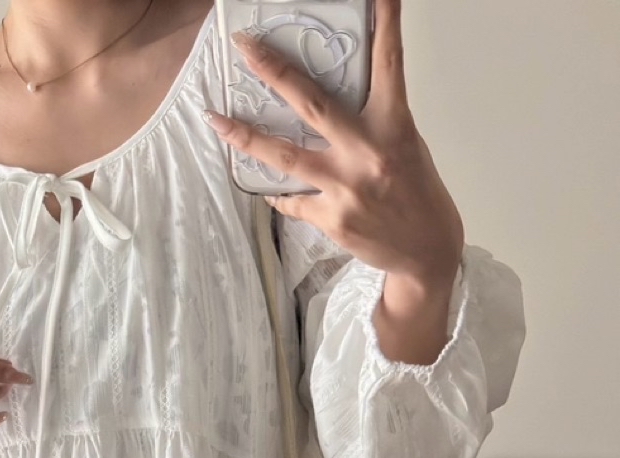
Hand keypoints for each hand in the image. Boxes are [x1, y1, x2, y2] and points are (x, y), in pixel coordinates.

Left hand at [205, 0, 463, 293]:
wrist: (425, 251)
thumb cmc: (415, 193)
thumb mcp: (404, 145)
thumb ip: (372, 121)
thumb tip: (329, 103)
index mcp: (393, 126)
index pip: (389, 65)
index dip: (386, 23)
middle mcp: (367, 153)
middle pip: (312, 103)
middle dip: (275, 70)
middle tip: (245, 46)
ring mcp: (346, 188)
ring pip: (285, 155)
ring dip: (245, 136)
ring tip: (216, 119)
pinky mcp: (331, 218)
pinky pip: (292, 199)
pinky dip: (278, 192)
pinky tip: (266, 186)